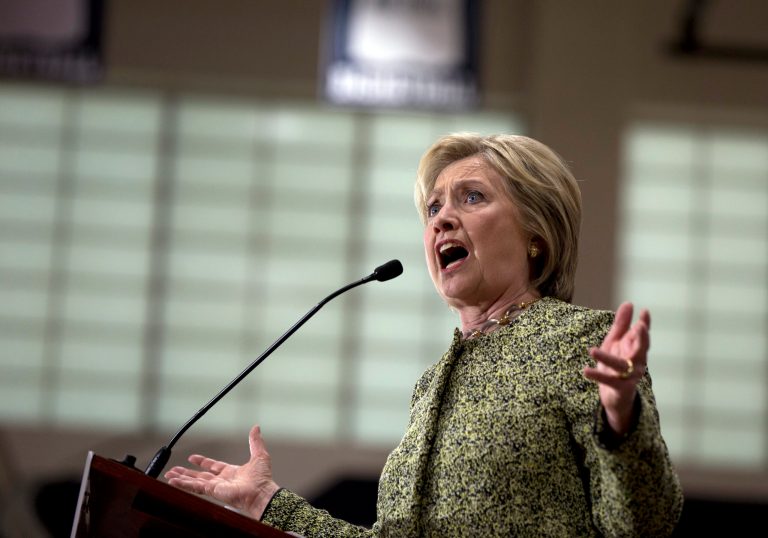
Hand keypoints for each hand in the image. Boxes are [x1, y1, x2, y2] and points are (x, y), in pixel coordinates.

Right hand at [164, 425, 279, 519]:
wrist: (261, 492)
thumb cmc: (263, 479)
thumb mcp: (259, 455)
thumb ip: (255, 442)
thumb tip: (256, 428)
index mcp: (231, 472)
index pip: (213, 466)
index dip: (202, 462)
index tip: (192, 458)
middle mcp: (222, 480)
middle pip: (199, 476)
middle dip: (186, 473)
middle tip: (174, 470)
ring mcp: (216, 487)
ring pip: (194, 482)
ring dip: (181, 478)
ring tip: (169, 475)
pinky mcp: (212, 491)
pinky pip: (195, 487)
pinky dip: (183, 484)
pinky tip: (173, 482)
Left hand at [583, 302, 649, 435]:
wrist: (615, 396)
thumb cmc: (615, 365)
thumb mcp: (615, 342)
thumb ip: (621, 324)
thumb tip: (628, 303)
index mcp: (635, 348)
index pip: (643, 334)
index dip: (645, 323)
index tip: (645, 311)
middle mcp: (637, 361)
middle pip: (642, 349)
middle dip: (642, 338)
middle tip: (639, 326)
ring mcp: (630, 375)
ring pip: (621, 365)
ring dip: (606, 358)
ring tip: (592, 350)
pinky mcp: (621, 388)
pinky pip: (609, 381)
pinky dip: (597, 375)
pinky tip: (585, 370)